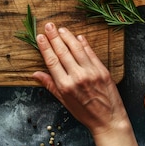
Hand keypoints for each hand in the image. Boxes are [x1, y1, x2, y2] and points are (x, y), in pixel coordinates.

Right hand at [33, 23, 144, 145]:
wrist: (108, 120)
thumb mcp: (64, 101)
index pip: (52, 61)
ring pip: (76, 49)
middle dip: (54, 37)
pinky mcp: (102, 71)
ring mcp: (91, 72)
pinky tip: (78, 37)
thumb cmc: (84, 113)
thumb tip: (35, 74)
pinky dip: (84, 44)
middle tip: (49, 25)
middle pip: (63, 52)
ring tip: (61, 29)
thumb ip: (50, 85)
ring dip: (68, 37)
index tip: (40, 36)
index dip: (45, 47)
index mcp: (65, 85)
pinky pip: (91, 53)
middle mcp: (77, 77)